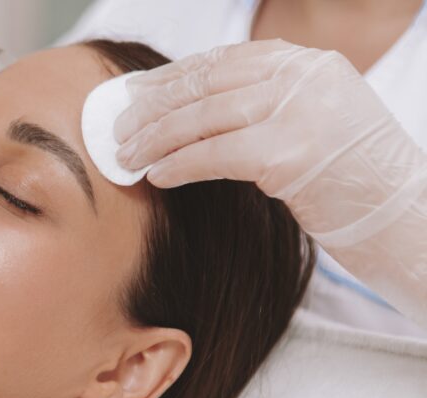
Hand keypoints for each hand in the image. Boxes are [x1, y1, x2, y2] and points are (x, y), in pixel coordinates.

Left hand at [114, 39, 426, 239]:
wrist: (406, 217)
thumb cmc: (352, 180)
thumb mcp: (313, 123)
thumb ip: (263, 106)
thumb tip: (188, 113)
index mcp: (308, 64)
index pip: (223, 61)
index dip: (173, 78)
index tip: (137, 93)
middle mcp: (305, 77)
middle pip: (207, 84)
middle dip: (154, 107)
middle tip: (118, 128)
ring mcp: (301, 111)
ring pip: (204, 118)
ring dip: (156, 139)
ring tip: (127, 157)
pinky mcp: (292, 153)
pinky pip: (215, 155)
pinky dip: (179, 165)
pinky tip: (156, 176)